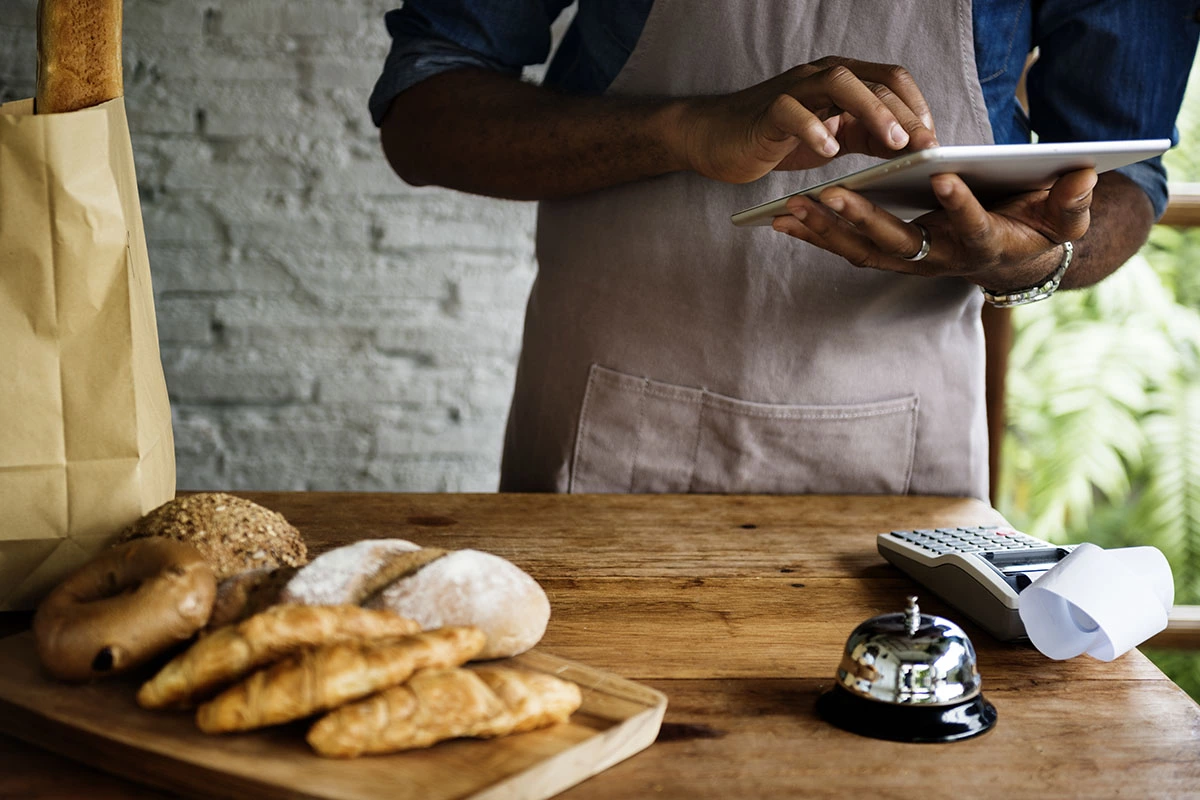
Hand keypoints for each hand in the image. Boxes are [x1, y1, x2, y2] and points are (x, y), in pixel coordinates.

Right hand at [673, 56, 938, 184]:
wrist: (714, 138)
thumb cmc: (776, 138)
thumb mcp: (832, 137)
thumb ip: (867, 136)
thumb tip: (914, 146)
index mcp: (840, 80)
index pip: (889, 78)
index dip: (916, 105)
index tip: (933, 138)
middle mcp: (819, 76)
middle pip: (872, 78)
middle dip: (904, 111)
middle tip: (925, 144)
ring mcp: (793, 90)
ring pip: (839, 83)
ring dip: (872, 111)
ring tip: (892, 143)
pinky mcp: (766, 111)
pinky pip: (792, 110)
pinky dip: (815, 128)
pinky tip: (829, 151)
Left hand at [770, 168, 1098, 289]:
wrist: (1015, 262)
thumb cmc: (1039, 229)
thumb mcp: (1063, 216)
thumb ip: (1071, 201)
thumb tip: (1084, 174)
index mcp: (985, 245)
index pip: (973, 226)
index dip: (961, 205)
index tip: (946, 177)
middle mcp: (941, 260)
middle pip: (899, 243)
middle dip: (863, 220)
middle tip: (832, 194)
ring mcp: (912, 262)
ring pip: (863, 250)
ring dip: (826, 231)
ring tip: (790, 207)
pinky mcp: (890, 258)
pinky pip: (847, 250)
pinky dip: (816, 236)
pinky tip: (783, 219)